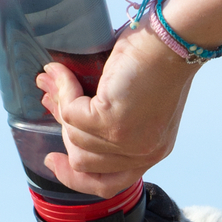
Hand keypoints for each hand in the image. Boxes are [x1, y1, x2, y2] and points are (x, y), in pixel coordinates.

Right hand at [35, 25, 195, 193]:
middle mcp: (142, 153)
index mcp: (150, 152)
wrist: (171, 37)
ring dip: (62, 105)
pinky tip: (64, 72)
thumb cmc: (154, 57)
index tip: (54, 160)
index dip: (75, 178)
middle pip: (83, 162)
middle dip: (63, 129)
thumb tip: (59, 113)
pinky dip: (64, 90)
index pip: (107, 184)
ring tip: (57, 77)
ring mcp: (127, 141)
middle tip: (50, 99)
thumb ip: (105, 118)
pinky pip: (71, 115)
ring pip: (74, 138)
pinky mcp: (113, 122)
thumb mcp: (132, 99)